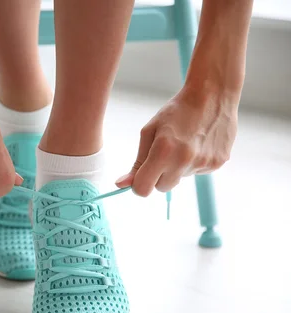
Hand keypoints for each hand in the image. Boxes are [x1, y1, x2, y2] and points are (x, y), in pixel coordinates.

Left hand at [116, 87, 237, 195]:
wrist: (212, 95)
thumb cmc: (176, 111)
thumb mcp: (149, 132)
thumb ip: (137, 162)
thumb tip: (122, 184)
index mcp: (163, 152)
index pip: (143, 189)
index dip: (139, 185)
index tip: (140, 176)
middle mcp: (184, 161)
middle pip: (162, 188)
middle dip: (158, 176)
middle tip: (164, 152)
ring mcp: (203, 163)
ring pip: (180, 178)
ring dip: (178, 167)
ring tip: (185, 143)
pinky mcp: (218, 163)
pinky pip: (198, 172)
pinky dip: (194, 162)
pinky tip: (198, 143)